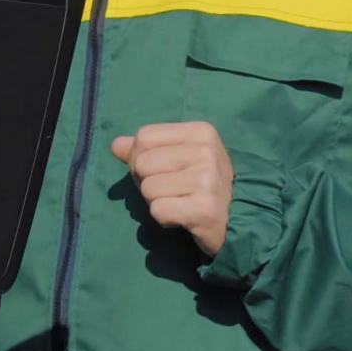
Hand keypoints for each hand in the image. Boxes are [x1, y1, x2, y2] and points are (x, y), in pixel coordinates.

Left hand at [111, 121, 232, 257]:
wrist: (235, 219)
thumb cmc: (202, 184)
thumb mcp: (178, 156)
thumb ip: (145, 148)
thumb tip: (115, 145)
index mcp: (201, 131)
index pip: (144, 137)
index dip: (140, 157)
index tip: (162, 170)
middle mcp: (206, 151)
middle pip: (142, 163)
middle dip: (148, 181)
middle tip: (171, 190)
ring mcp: (206, 180)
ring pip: (148, 189)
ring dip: (156, 201)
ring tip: (179, 202)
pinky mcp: (203, 209)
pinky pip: (158, 210)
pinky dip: (164, 218)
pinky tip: (183, 217)